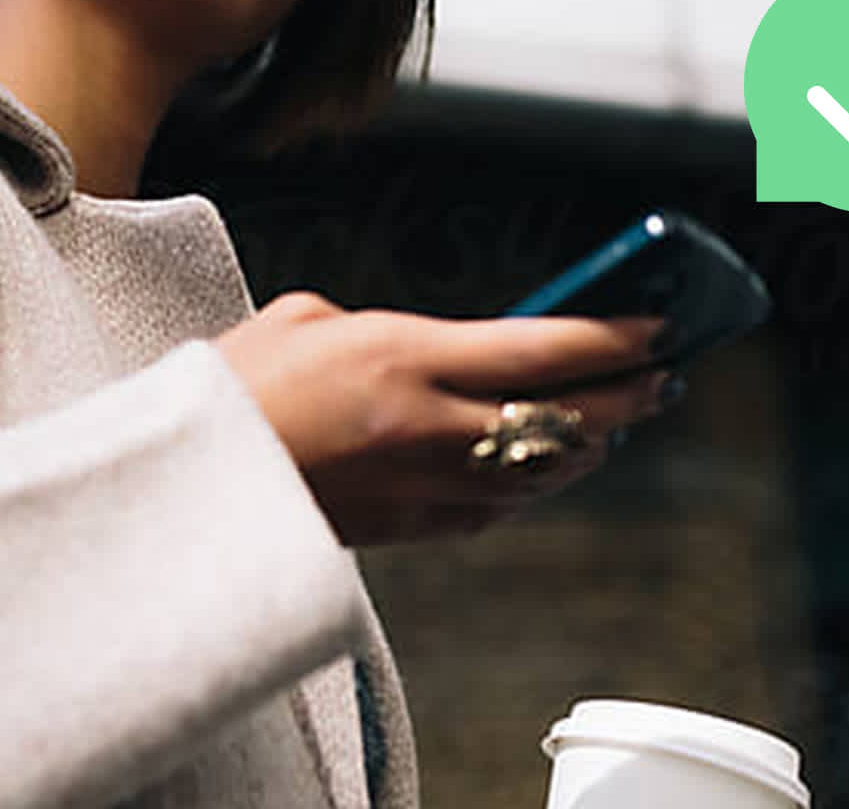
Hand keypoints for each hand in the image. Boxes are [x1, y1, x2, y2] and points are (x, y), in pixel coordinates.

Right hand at [212, 291, 678, 547]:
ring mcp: (423, 487)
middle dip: (629, 393)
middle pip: (568, 416)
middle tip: (666, 371)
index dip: (618, 338)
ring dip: (593, 442)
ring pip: (546, 470)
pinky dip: (535, 479)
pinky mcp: (408, 529)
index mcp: (403, 358)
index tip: (660, 322)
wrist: (183, 485)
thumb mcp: (307, 319)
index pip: (547, 349)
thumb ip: (389, 328)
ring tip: (620, 416)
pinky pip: (499, 505)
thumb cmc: (232, 388)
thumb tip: (440, 348)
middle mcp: (429, 427)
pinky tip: (548, 460)